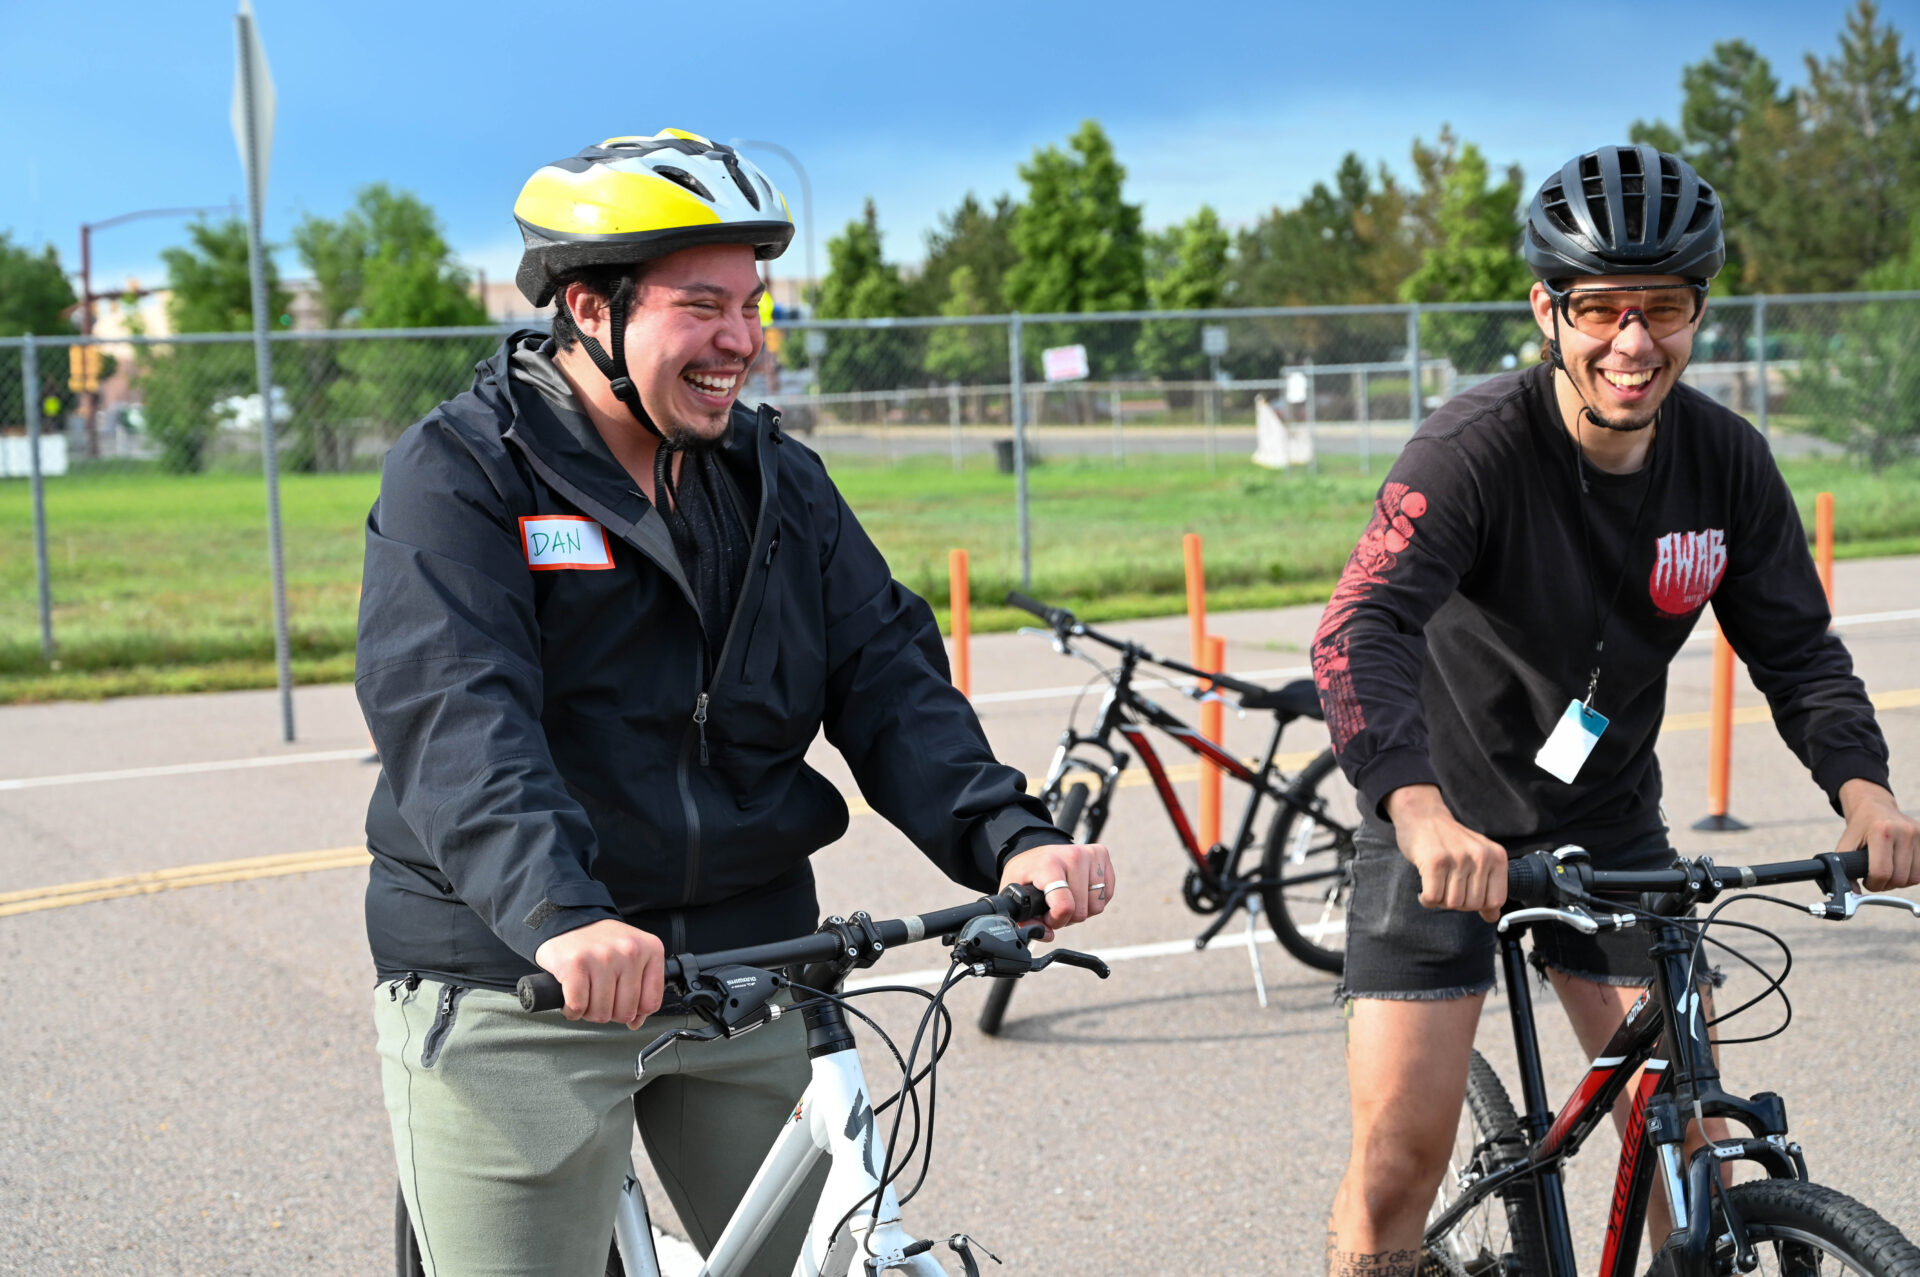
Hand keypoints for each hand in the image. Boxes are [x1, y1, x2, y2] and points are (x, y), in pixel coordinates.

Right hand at [533, 919, 665, 1028]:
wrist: (569, 920)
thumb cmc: (601, 943)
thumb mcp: (633, 958)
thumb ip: (641, 990)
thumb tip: (636, 1022)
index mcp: (650, 949)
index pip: (650, 1003)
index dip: (634, 1012)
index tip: (621, 1002)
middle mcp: (629, 951)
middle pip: (625, 1012)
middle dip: (609, 1012)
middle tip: (600, 996)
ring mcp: (603, 957)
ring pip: (601, 1013)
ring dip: (589, 1012)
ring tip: (586, 994)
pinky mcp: (576, 963)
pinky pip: (577, 1007)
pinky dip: (572, 1010)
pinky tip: (572, 997)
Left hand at [999, 841, 1114, 936]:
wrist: (1037, 852)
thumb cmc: (1028, 874)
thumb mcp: (1015, 895)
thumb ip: (1026, 921)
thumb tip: (1047, 934)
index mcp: (1049, 865)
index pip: (1064, 906)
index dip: (1056, 921)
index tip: (1047, 916)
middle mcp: (1073, 856)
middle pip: (1081, 911)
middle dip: (1068, 916)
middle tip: (1055, 905)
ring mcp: (1090, 854)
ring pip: (1097, 906)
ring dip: (1083, 909)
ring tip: (1068, 897)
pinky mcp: (1102, 854)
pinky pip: (1107, 895)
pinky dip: (1094, 899)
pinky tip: (1080, 890)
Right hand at [1387, 784, 1507, 920]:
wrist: (1423, 815)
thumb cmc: (1450, 840)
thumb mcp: (1478, 858)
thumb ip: (1489, 886)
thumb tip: (1493, 917)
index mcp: (1496, 857)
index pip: (1495, 900)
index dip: (1479, 905)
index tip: (1466, 895)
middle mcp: (1480, 857)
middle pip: (1472, 905)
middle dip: (1456, 903)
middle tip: (1446, 887)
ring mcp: (1458, 859)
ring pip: (1452, 903)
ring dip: (1440, 900)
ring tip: (1436, 884)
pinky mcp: (1435, 862)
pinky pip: (1433, 898)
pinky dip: (1427, 899)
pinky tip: (1425, 889)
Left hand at [1837, 779, 1918, 891]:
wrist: (1875, 807)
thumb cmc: (1860, 828)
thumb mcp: (1846, 845)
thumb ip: (1845, 869)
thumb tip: (1851, 893)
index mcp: (1882, 831)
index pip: (1882, 872)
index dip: (1873, 884)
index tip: (1868, 881)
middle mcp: (1904, 831)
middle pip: (1900, 878)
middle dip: (1885, 885)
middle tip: (1877, 878)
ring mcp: (1919, 834)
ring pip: (1915, 878)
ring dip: (1900, 882)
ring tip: (1888, 872)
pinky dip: (1912, 875)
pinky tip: (1900, 868)